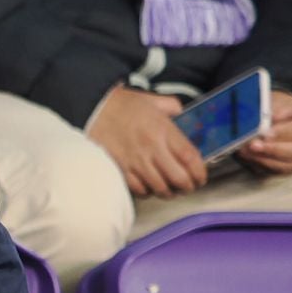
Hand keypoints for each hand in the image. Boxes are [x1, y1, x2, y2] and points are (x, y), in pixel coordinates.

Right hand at [84, 86, 206, 197]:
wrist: (91, 109)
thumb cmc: (120, 105)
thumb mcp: (151, 100)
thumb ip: (171, 106)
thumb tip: (182, 114)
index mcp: (162, 130)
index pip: (190, 158)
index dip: (200, 172)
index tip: (201, 176)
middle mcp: (151, 148)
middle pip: (178, 178)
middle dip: (188, 186)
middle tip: (189, 186)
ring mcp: (135, 161)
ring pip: (160, 188)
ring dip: (169, 192)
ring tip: (170, 189)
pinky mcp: (120, 169)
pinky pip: (139, 190)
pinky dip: (148, 192)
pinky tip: (150, 187)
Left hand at [238, 91, 291, 175]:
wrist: (290, 118)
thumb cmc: (283, 108)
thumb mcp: (280, 101)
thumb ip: (274, 109)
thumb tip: (268, 119)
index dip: (282, 132)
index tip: (266, 133)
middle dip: (273, 149)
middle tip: (253, 145)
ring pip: (288, 165)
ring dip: (265, 160)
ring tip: (246, 152)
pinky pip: (279, 171)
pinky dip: (263, 166)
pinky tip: (249, 158)